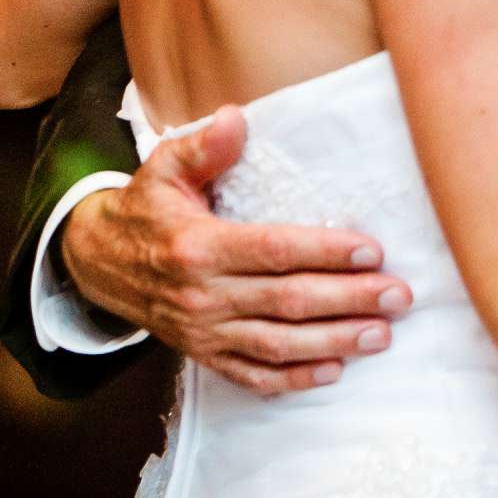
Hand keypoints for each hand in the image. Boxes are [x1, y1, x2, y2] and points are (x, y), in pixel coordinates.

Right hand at [60, 106, 412, 395]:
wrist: (99, 263)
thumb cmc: (146, 208)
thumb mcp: (163, 167)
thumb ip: (202, 145)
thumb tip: (235, 119)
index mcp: (198, 246)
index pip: (273, 250)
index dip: (325, 251)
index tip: (371, 250)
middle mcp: (202, 295)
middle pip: (287, 301)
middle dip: (349, 299)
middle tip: (398, 295)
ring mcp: (204, 331)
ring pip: (278, 344)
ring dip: (335, 341)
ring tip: (382, 333)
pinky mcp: (205, 354)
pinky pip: (253, 375)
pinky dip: (294, 378)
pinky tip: (335, 369)